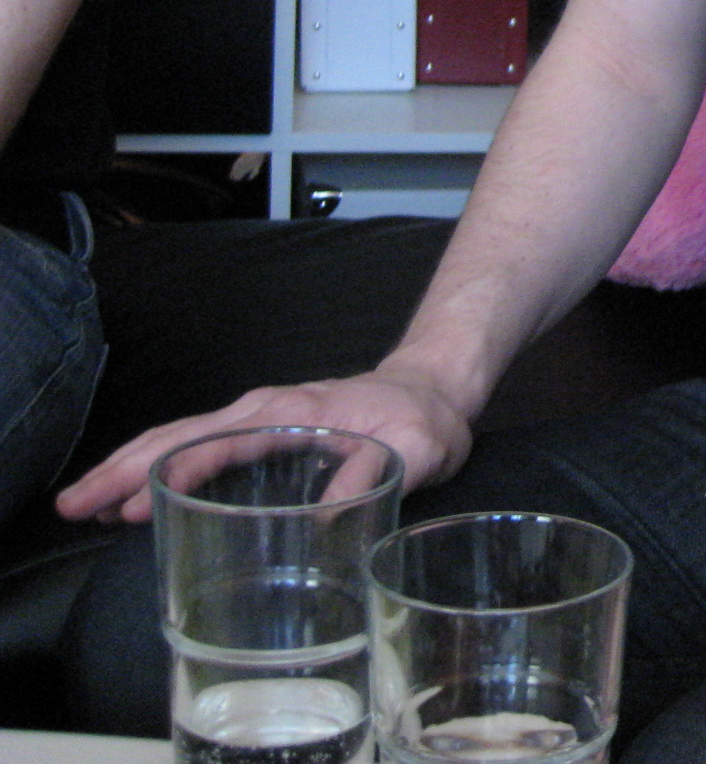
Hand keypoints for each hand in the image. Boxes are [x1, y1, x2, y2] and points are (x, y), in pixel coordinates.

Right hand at [53, 366, 474, 523]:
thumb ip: (374, 472)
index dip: (165, 473)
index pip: (211, 442)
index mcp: (291, 413)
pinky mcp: (266, 429)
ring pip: (181, 437)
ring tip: (84, 504)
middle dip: (121, 470)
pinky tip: (137, 494)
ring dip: (130, 468)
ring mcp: (262, 417)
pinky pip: (201, 443)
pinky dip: (161, 464)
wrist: (434, 389)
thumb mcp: (416, 448)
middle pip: (178, 436)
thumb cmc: (424, 420)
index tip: (123, 506)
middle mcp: (265, 410)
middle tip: (71, 505)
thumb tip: (326, 515)